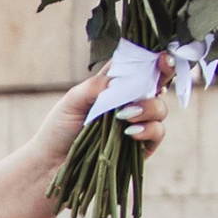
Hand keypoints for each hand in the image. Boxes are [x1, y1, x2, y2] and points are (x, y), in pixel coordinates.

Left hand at [35, 59, 169, 177]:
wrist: (52, 162)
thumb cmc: (59, 128)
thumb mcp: (73, 100)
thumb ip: (97, 85)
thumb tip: (121, 80)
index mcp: (114, 86)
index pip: (137, 67)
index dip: (151, 58)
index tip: (158, 54)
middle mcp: (130, 102)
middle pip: (157, 84)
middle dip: (164, 73)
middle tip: (161, 67)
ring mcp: (138, 124)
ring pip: (160, 108)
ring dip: (148, 107)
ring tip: (126, 115)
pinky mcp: (141, 147)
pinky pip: (157, 133)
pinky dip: (148, 129)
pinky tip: (130, 132)